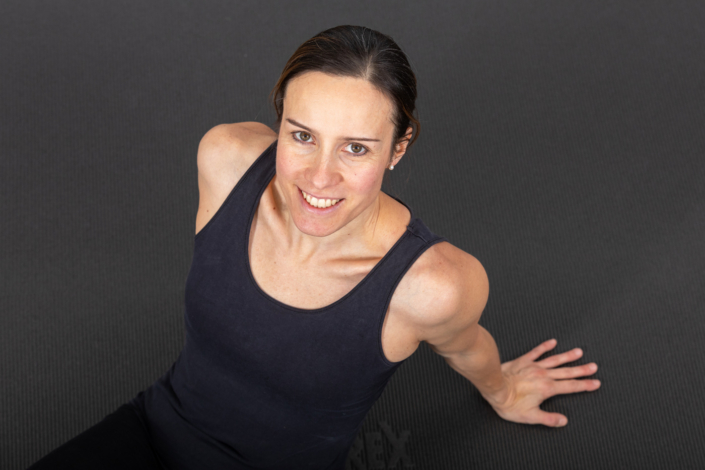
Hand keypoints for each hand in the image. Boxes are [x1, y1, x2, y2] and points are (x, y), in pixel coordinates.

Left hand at [483, 338, 600, 426]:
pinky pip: (536, 352)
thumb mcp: (530, 417)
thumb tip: (563, 421)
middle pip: (567, 372)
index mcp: (547, 389)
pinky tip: (552, 342)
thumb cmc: (510, 403)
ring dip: (568, 356)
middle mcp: (543, 375)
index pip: (571, 387)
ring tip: (579, 352)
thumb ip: (549, 419)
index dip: (585, 385)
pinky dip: (545, 346)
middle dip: (581, 370)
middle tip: (594, 366)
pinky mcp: (523, 361)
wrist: (494, 388)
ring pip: (555, 360)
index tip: (595, 383)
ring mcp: (534, 366)